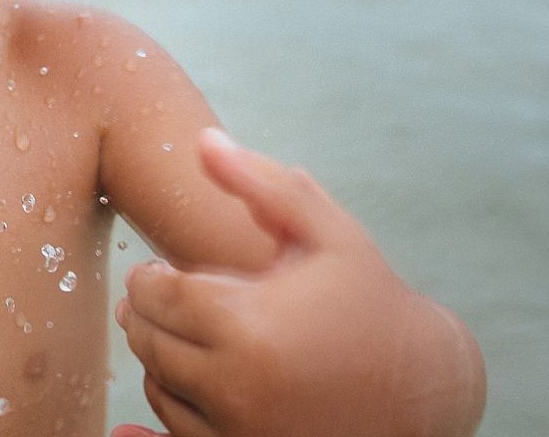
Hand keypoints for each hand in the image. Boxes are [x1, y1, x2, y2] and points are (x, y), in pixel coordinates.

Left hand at [114, 127, 484, 436]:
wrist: (424, 390)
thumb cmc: (373, 303)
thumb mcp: (328, 234)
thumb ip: (264, 185)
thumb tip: (204, 141)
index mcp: (246, 323)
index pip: (156, 297)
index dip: (148, 280)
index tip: (157, 272)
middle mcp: (233, 386)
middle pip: (149, 343)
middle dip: (146, 317)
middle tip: (157, 301)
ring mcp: (237, 432)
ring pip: (160, 391)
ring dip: (158, 362)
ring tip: (181, 338)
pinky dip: (151, 427)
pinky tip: (124, 427)